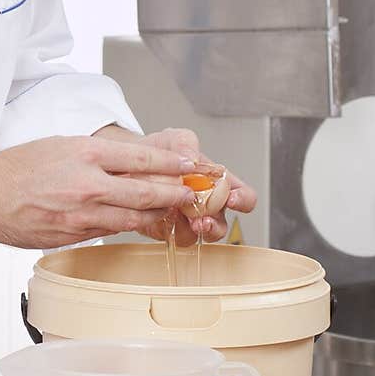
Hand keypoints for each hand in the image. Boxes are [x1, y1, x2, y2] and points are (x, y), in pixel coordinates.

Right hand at [0, 134, 198, 248]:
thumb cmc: (17, 168)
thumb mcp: (61, 145)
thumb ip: (96, 156)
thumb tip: (129, 164)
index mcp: (86, 153)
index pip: (143, 158)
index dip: (176, 165)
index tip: (197, 166)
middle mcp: (88, 183)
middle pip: (148, 190)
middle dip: (180, 193)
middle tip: (203, 193)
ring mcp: (82, 213)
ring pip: (135, 215)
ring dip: (162, 214)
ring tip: (185, 212)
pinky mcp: (74, 235)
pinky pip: (112, 230)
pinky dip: (133, 227)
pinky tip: (147, 225)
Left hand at [135, 127, 256, 246]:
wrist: (131, 162)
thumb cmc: (160, 151)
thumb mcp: (175, 138)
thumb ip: (186, 143)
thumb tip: (192, 158)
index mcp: (217, 183)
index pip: (243, 195)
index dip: (243, 200)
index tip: (233, 199)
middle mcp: (206, 204)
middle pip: (222, 224)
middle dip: (215, 225)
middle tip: (204, 220)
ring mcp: (187, 219)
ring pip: (199, 235)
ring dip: (194, 232)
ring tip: (185, 222)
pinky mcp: (167, 229)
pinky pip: (175, 237)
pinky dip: (170, 231)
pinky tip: (162, 218)